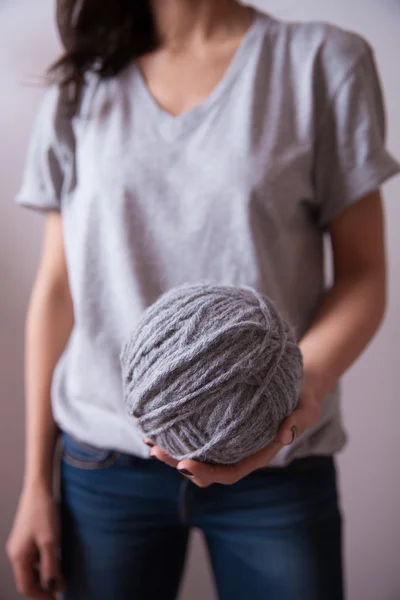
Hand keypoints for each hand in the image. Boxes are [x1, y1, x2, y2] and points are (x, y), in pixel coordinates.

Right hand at [6, 483, 63, 598]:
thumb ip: (51, 566)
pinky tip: (53, 563)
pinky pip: (31, 559)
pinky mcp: (24, 538)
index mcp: (19, 556)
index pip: (26, 587)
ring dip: (41, 578)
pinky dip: (41, 566)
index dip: (40, 596)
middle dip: (41, 589)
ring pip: (29, 570)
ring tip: (58, 580)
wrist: (38, 490)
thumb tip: (54, 586)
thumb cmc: (44, 513)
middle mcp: (15, 553)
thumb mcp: (50, 541)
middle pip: (26, 580)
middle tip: (58, 592)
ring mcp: (19, 545)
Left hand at [148, 373, 321, 487]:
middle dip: (179, 462)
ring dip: (173, 447)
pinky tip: (160, 417)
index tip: (185, 465)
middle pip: (205, 465)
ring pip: (197, 448)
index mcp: (257, 453)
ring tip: (149, 436)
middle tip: (156, 450)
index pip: (229, 472)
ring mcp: (227, 435)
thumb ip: (299, 420)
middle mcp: (239, 448)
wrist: (298, 382)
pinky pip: (198, 427)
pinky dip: (179, 426)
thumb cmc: (303, 397)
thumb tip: (286, 434)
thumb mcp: (307, 407)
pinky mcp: (220, 418)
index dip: (207, 473)